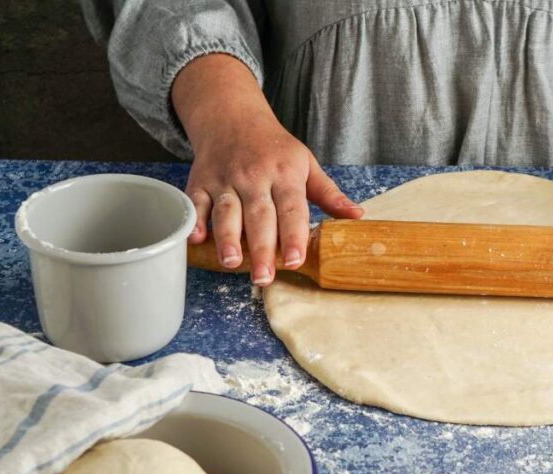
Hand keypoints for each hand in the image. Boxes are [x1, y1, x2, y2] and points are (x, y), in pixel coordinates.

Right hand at [173, 54, 362, 285]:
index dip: (293, 236)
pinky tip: (196, 240)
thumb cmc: (274, 148)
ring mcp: (225, 179)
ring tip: (232, 264)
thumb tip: (357, 216)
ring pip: (227, 211)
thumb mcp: (306, 163)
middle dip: (262, 248)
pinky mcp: (201, 181)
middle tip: (264, 277)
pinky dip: (195, 220)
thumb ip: (328, 193)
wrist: (232, 117)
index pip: (292, 209)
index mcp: (285, 174)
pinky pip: (197, 203)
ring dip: (227, 239)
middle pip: (259, 216)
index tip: (296, 260)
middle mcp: (254, 177)